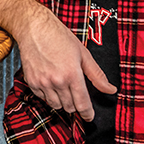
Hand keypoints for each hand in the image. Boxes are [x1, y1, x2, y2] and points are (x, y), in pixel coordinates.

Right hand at [16, 5, 115, 120]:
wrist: (34, 28)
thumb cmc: (59, 36)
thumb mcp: (83, 53)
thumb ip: (97, 75)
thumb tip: (111, 89)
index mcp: (72, 74)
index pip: (82, 104)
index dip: (88, 114)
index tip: (89, 116)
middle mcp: (57, 81)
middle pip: (70, 107)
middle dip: (75, 104)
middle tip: (76, 94)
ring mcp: (42, 82)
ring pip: (56, 105)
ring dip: (62, 101)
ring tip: (63, 88)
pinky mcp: (32, 82)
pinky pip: (43, 98)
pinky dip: (49, 95)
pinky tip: (51, 83)